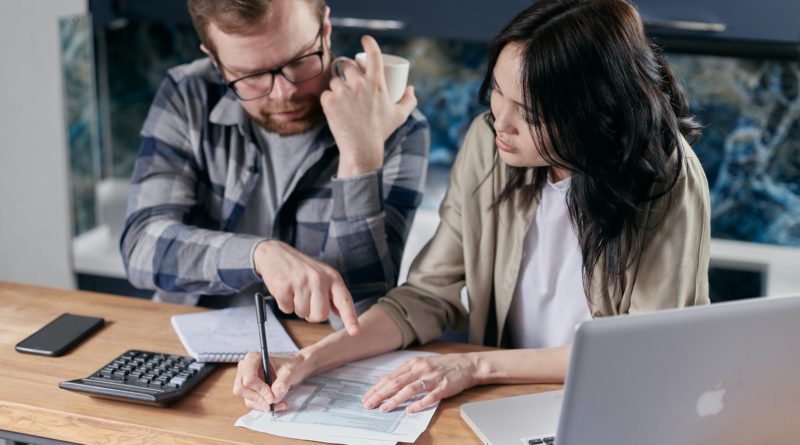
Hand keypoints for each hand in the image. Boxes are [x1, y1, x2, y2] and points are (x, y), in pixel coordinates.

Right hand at [233, 351, 314, 411]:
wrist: (295, 369)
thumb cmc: (291, 365)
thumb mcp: (290, 372)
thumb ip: (282, 383)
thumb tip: (274, 397)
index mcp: (253, 359)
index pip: (249, 378)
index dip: (260, 390)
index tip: (272, 397)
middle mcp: (245, 369)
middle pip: (242, 389)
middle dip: (258, 398)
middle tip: (273, 403)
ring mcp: (246, 380)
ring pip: (247, 398)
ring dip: (263, 405)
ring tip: (280, 404)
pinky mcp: (250, 391)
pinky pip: (252, 403)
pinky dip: (264, 406)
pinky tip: (277, 404)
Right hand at [253, 240, 359, 334]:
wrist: (275, 253)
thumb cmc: (302, 268)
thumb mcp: (323, 275)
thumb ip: (332, 294)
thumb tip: (341, 314)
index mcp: (332, 277)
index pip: (344, 301)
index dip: (350, 318)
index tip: (355, 332)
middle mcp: (319, 279)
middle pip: (320, 315)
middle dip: (312, 314)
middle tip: (306, 300)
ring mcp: (301, 282)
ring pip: (303, 314)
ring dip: (297, 307)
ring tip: (295, 291)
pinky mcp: (284, 286)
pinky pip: (287, 310)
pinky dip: (284, 304)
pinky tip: (285, 290)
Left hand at [321, 35, 417, 176]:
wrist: (362, 149)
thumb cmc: (381, 132)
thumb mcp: (399, 116)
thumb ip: (409, 101)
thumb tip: (410, 88)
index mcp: (377, 83)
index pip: (373, 54)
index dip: (369, 43)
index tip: (365, 39)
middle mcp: (359, 84)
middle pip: (347, 66)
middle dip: (347, 71)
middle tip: (349, 82)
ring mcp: (343, 92)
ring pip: (335, 80)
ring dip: (337, 86)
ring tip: (342, 99)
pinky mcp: (329, 102)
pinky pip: (326, 93)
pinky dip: (329, 99)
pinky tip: (333, 107)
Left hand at [362, 353, 478, 413]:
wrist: (467, 364)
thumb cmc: (443, 365)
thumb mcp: (422, 364)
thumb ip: (405, 372)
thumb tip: (386, 381)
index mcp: (414, 363)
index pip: (391, 377)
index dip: (377, 387)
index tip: (366, 396)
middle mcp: (421, 369)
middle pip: (396, 383)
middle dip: (380, 394)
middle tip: (369, 404)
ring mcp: (432, 378)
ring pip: (410, 389)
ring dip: (395, 399)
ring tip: (384, 408)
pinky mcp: (443, 387)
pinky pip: (430, 396)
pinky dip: (419, 404)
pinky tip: (410, 410)